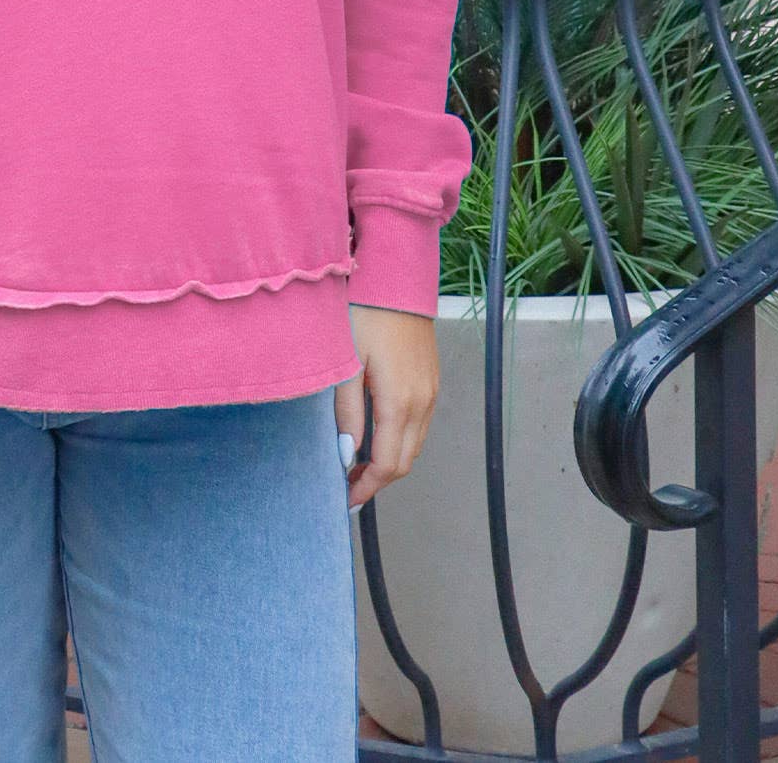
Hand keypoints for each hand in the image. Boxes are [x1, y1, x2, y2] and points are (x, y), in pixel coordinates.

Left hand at [333, 303, 438, 512]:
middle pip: (405, 461)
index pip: (388, 465)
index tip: (345, 499)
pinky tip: (378, 435)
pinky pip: (420, 425)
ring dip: (390, 462)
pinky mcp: (432, 379)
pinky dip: (401, 441)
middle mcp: (423, 402)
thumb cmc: (364, 316)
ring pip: (414, 445)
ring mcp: (431, 391)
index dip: (367, 488)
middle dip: (378, 480)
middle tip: (347, 485)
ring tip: (358, 465)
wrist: (395, 278)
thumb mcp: (347, 364)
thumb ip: (348, 412)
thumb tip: (348, 454)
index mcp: (400, 403)